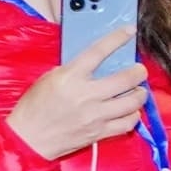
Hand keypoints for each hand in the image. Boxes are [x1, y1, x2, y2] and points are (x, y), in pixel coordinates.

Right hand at [4, 40, 150, 160]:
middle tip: (140, 70)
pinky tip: (130, 111)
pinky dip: (134, 115)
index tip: (129, 31)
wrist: (29, 138)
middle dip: (139, 72)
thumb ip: (74, 69)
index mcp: (70, 77)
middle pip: (125, 79)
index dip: (117, 39)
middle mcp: (86, 95)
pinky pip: (128, 123)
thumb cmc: (35, 106)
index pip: (98, 52)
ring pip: (132, 102)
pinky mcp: (99, 132)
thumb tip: (97, 61)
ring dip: (140, 94)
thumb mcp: (50, 78)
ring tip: (138, 91)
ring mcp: (95, 115)